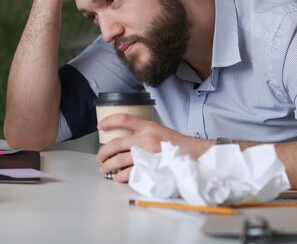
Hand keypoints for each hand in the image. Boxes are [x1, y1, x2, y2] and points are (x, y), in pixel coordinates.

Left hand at [95, 114, 213, 181]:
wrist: (197, 155)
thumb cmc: (178, 144)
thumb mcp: (160, 130)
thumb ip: (144, 132)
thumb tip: (124, 138)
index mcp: (149, 127)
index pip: (124, 119)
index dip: (109, 121)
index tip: (100, 125)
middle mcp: (146, 139)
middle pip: (116, 143)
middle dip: (103, 151)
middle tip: (99, 157)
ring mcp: (148, 154)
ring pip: (120, 160)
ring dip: (109, 166)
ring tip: (105, 168)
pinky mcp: (151, 168)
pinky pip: (130, 173)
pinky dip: (121, 176)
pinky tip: (118, 178)